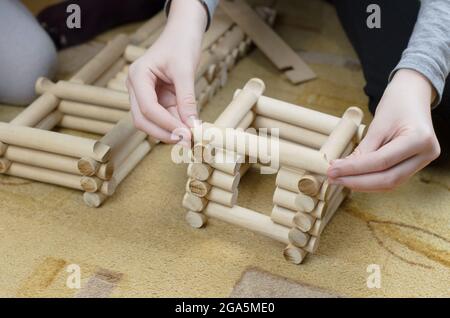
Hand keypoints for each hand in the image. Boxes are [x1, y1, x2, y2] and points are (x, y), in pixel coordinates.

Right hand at [127, 0, 206, 145]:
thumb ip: (187, 99)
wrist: (182, 33)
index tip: (185, 134)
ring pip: (152, 122)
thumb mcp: (185, 71)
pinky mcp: (156, 99)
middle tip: (186, 142)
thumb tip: (192, 126)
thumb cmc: (181, 45)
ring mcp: (144, 95)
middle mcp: (136, 88)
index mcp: (138, 76)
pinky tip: (189, 130)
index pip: (148, 108)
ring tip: (191, 138)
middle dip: (164, 133)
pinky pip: (163, 117)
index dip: (166, 125)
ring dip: (170, 131)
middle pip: (143, 120)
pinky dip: (175, 125)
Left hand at [327, 69, 440, 191]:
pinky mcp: (414, 165)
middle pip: (388, 179)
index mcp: (420, 140)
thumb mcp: (378, 124)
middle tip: (333, 178)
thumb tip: (341, 169)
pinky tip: (352, 177)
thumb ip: (363, 149)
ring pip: (390, 183)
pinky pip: (391, 178)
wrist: (413, 95)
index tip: (331, 170)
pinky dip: (371, 180)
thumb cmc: (396, 104)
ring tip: (339, 179)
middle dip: (357, 181)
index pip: (381, 162)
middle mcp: (426, 154)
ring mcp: (423, 161)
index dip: (354, 169)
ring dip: (362, 184)